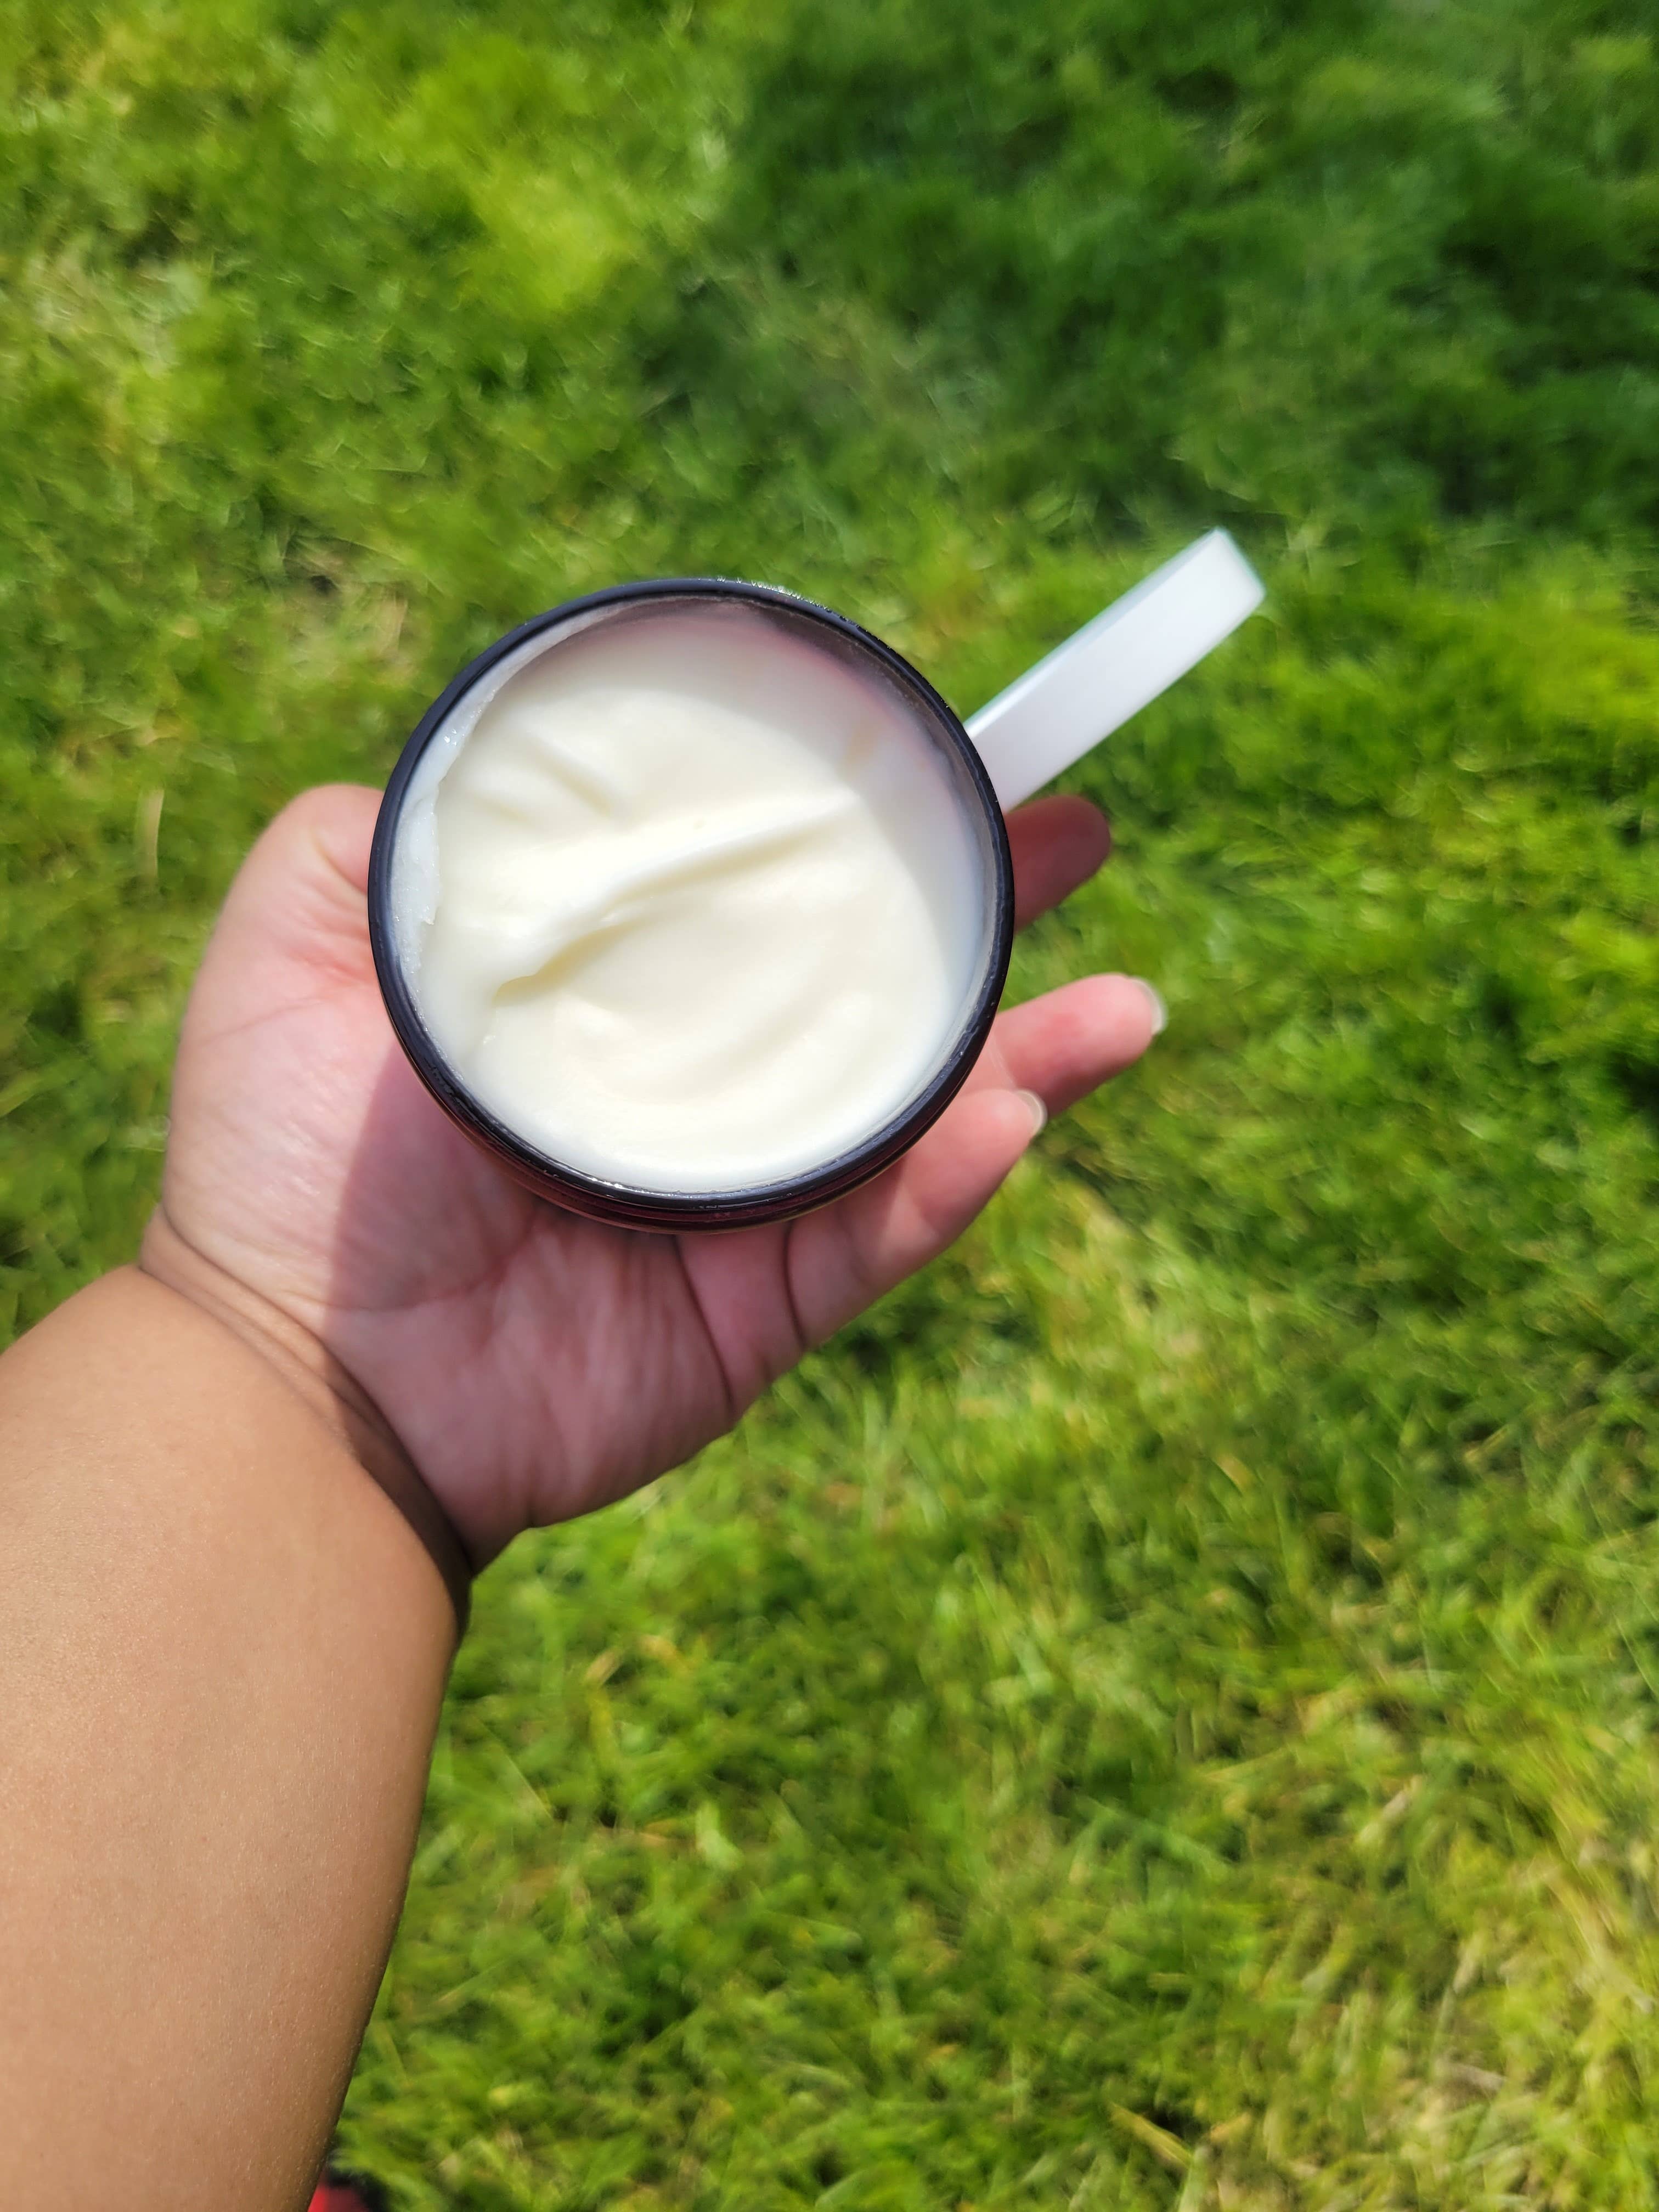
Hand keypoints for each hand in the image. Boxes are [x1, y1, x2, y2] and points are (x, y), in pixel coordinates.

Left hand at [144, 786, 1159, 1567]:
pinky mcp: (763, 1308)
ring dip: (1033, 1054)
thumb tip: (494, 765)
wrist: (288, 1373)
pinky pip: (879, 1240)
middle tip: (1079, 834)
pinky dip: (948, 1182)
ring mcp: (744, 1204)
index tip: (940, 751)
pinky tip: (1010, 1116)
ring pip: (918, 1115)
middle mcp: (697, 1087)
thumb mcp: (296, 939)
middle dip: (988, 913)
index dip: (853, 826)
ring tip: (1125, 1006)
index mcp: (616, 998)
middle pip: (874, 989)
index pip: (757, 896)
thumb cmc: (280, 1161)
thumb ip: (381, 839)